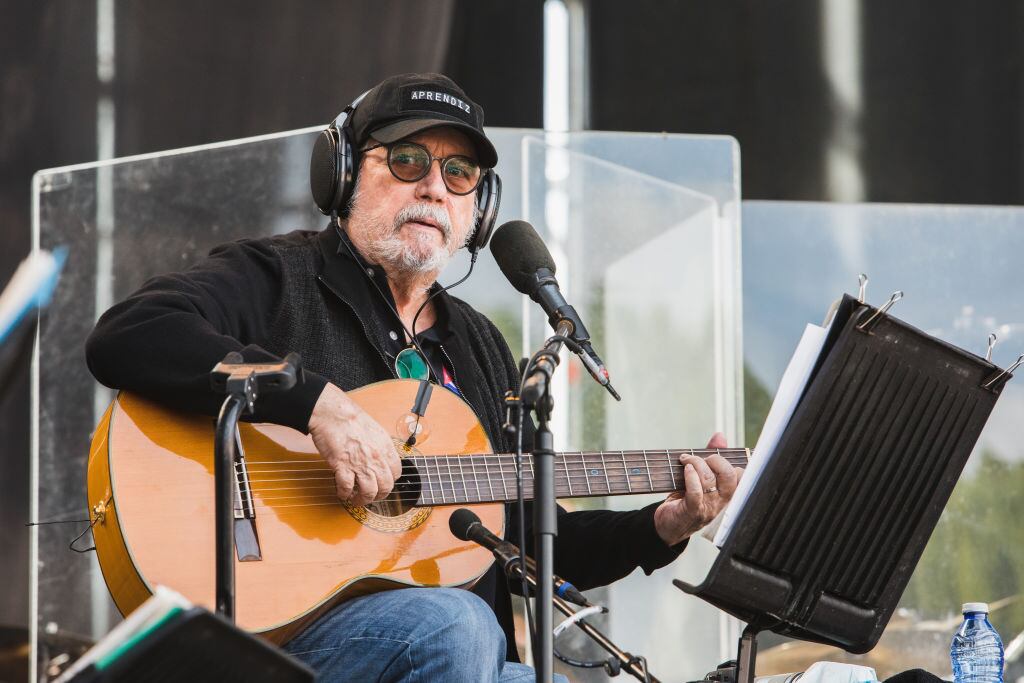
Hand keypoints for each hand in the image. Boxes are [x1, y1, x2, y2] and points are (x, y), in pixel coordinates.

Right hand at [307, 383, 402, 506]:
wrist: (332, 413)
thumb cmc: (350, 418)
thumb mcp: (375, 430)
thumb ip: (380, 446)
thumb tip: (381, 458)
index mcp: (385, 448)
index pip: (396, 473)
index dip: (390, 481)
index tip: (383, 483)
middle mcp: (376, 458)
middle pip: (385, 487)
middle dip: (379, 496)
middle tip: (372, 497)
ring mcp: (360, 464)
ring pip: (369, 492)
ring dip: (362, 500)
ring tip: (356, 499)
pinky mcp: (342, 466)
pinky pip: (347, 488)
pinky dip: (344, 494)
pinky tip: (342, 493)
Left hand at [653, 432, 743, 546]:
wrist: (668, 525)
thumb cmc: (685, 499)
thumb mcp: (701, 478)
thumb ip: (712, 458)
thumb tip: (720, 436)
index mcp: (726, 493)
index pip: (741, 476)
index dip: (730, 462)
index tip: (713, 457)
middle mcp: (720, 502)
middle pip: (729, 476)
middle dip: (715, 460)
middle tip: (700, 458)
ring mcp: (707, 508)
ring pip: (710, 480)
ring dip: (696, 463)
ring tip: (685, 460)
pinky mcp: (692, 511)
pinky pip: (696, 492)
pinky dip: (691, 477)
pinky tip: (685, 469)